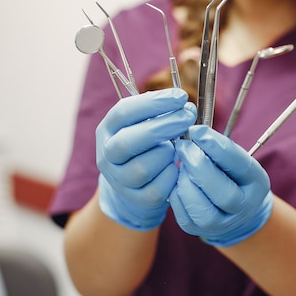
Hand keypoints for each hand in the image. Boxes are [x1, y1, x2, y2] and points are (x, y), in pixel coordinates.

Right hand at [96, 88, 196, 230]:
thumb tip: (185, 106)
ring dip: (167, 154)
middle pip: (129, 141)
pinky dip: (171, 176)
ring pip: (142, 168)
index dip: (154, 103)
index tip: (180, 97)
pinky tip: (176, 166)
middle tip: (188, 116)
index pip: (123, 112)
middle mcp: (107, 155)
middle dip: (164, 126)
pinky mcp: (135, 199)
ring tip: (177, 148)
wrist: (135, 183)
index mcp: (108, 129)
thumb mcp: (144, 123)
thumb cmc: (146, 143)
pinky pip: (156, 190)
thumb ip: (160, 112)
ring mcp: (118, 179)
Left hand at [170, 125, 272, 246]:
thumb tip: (195, 133)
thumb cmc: (230, 172)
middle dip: (199, 166)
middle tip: (184, 146)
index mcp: (257, 183)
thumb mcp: (233, 156)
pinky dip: (178, 195)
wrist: (230, 204)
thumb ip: (219, 146)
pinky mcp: (199, 231)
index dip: (215, 146)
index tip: (197, 130)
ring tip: (182, 165)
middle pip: (223, 194)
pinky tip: (179, 181)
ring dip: (187, 183)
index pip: (239, 165)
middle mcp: (244, 208)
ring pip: (202, 210)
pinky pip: (184, 216)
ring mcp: (222, 224)